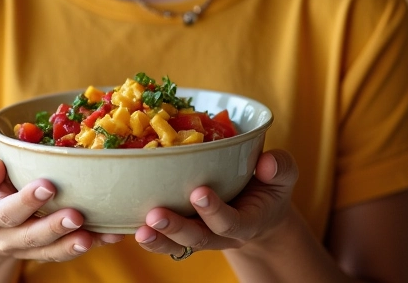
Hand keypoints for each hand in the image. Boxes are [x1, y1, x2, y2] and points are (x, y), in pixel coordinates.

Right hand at [0, 149, 123, 261]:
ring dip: (72, 244)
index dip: (26, 202)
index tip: (48, 186)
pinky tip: (111, 234)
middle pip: (31, 237)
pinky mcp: (49, 249)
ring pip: (51, 251)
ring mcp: (29, 247)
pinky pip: (69, 250)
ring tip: (92, 236)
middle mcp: (8, 237)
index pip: (6, 212)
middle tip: (76, 215)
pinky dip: (93, 243)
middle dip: (54, 227)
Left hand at [134, 149, 297, 257]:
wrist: (260, 209)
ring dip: (158, 238)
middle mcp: (220, 233)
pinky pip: (164, 237)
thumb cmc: (269, 187)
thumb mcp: (283, 176)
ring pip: (177, 243)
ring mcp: (201, 233)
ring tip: (138, 229)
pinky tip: (124, 225)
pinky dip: (145, 232)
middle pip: (198, 238)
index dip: (215, 211)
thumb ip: (280, 167)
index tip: (199, 193)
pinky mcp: (184, 229)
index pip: (231, 222)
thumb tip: (267, 163)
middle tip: (155, 216)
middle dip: (176, 228)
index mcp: (247, 221)